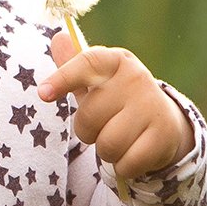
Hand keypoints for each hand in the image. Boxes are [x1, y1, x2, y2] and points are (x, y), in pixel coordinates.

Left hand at [38, 31, 193, 182]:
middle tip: (103, 126)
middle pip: (88, 117)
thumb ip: (73, 64)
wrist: (163, 121)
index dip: (63, 78)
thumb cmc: (118, 99)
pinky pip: (126, 164)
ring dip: (107, 152)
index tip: (43, 94)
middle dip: (88, 131)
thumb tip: (58, 37)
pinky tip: (133, 153)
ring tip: (119, 140)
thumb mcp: (97, 80)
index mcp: (117, 61)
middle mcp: (136, 79)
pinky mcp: (163, 136)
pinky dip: (123, 167)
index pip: (87, 63)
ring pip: (108, 145)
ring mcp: (152, 107)